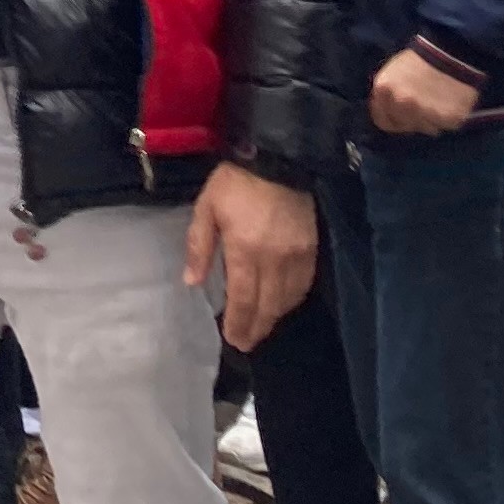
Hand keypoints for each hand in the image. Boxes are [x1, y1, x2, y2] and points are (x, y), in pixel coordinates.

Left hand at [183, 163, 318, 348]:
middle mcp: (273, 260)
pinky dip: (292, 299)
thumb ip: (199, 246)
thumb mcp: (207, 208)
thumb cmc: (235, 183)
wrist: (278, 159)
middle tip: (247, 344)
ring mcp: (296, 256)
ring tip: (261, 327)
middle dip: (257, 328)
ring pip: (287, 299)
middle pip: (267, 306)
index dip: (239, 324)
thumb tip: (192, 282)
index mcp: (244, 251)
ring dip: (274, 317)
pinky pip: (303, 284)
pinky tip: (282, 304)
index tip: (234, 340)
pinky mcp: (311, 249)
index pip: (243, 300)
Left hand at [369, 47, 481, 135]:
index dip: (393, 119)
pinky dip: (449, 117)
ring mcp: (425, 112)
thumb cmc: (420, 58)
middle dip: (413, 119)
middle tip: (425, 105)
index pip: (382, 121)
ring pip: (427, 128)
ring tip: (439, 101)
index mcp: (383, 90)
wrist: (451, 50)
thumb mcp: (393, 72)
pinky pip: (447, 125)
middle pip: (406, 125)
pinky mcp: (448, 118)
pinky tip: (451, 102)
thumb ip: (388, 94)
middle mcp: (402, 104)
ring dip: (432, 119)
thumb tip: (390, 110)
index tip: (402, 116)